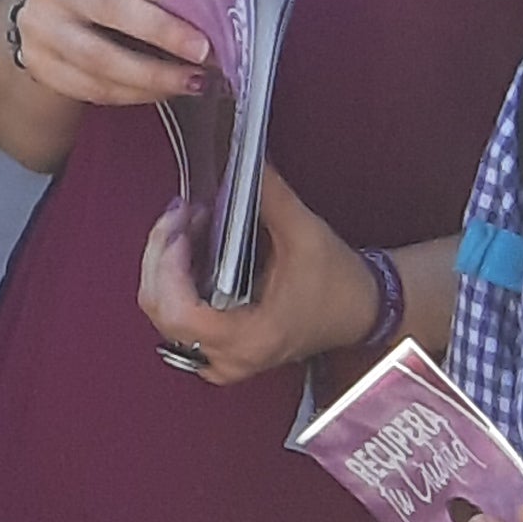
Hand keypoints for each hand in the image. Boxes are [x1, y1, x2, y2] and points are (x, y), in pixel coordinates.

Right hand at [15, 0, 213, 110]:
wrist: (48, 15)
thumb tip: (218, 14)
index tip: (209, 25)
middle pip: (109, 8)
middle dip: (163, 34)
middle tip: (203, 55)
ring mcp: (37, 25)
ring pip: (97, 58)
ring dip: (152, 75)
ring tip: (189, 81)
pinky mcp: (36, 63)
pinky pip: (90, 87)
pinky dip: (131, 95)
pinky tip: (159, 91)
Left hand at [137, 166, 375, 383]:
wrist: (362, 310)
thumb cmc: (339, 284)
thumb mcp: (305, 234)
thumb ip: (269, 197)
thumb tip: (241, 164)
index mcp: (251, 338)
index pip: (181, 314)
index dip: (168, 269)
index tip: (180, 230)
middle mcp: (230, 357)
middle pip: (160, 310)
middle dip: (161, 255)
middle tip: (180, 215)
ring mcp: (221, 357)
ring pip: (161, 312)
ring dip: (164, 264)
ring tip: (185, 225)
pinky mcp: (219, 348)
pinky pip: (175, 316)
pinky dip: (173, 281)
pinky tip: (187, 250)